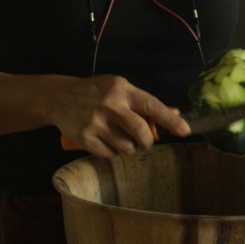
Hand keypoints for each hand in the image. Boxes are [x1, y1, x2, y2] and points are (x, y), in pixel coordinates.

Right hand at [54, 74, 189, 157]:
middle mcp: (110, 105)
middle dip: (148, 142)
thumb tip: (175, 114)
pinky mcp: (85, 138)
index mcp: (122, 89)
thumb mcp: (119, 89)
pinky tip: (106, 142)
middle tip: (145, 143)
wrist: (59, 97)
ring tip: (121, 139)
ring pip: (127, 147)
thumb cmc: (95, 92)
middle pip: (141, 132)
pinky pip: (110, 154)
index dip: (169, 120)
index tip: (185, 130)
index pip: (151, 105)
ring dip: (130, 148)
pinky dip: (113, 152)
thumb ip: (143, 102)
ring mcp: (96, 122)